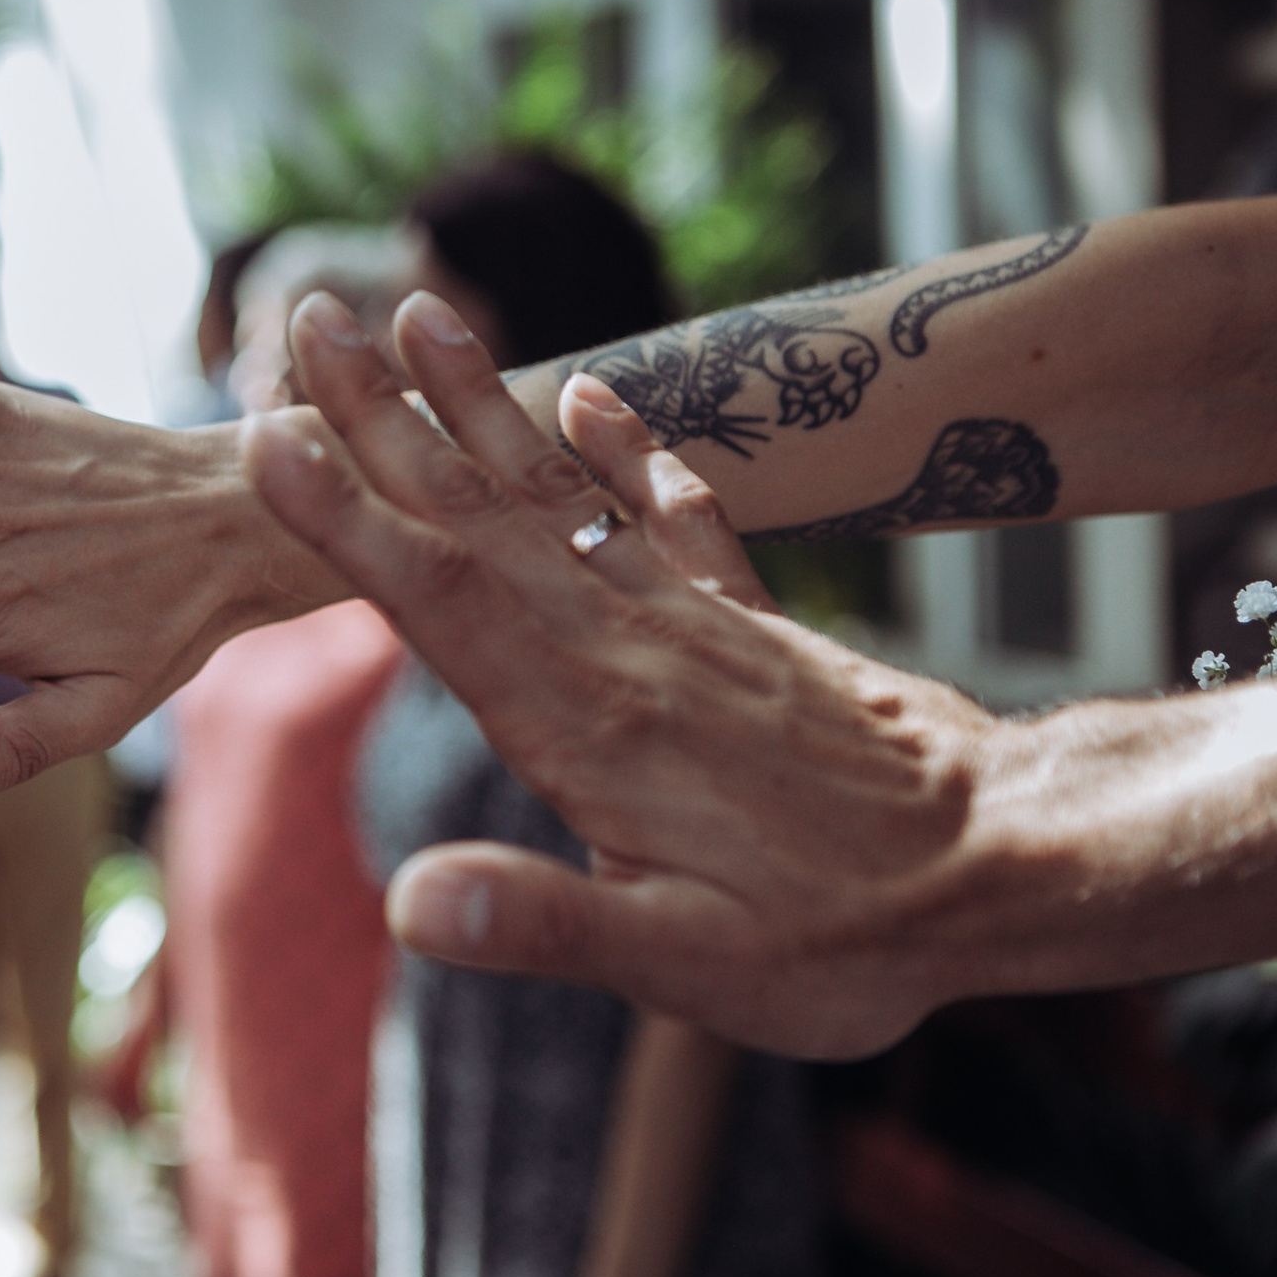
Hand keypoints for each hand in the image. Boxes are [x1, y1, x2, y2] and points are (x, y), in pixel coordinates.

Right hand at [242, 291, 1005, 1058]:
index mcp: (582, 721)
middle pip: (476, 513)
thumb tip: (411, 910)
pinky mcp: (748, 624)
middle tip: (305, 319)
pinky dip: (628, 444)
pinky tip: (592, 389)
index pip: (437, 598)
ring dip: (480, 402)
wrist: (1009, 866)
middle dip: (382, 419)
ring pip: (558, 490)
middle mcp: (621, 645)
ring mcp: (687, 622)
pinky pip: (673, 509)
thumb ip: (544, 923)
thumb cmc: (839, 940)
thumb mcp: (682, 964)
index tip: (267, 438)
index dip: (345, 520)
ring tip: (417, 312)